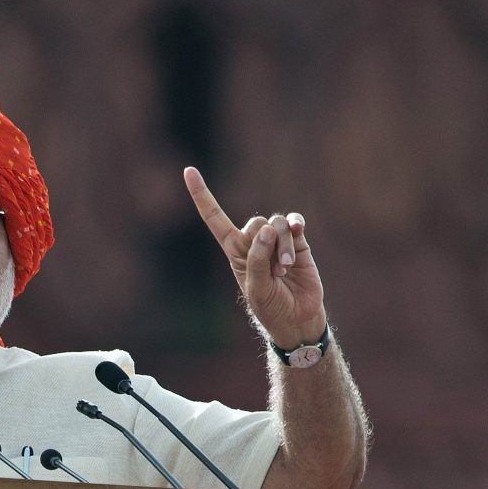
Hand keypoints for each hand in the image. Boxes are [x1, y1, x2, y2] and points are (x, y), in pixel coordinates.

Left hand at [184, 166, 325, 347]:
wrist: (298, 318)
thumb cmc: (270, 306)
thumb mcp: (256, 287)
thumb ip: (257, 258)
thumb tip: (267, 228)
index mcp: (234, 250)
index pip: (214, 217)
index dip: (201, 194)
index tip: (188, 170)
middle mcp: (253, 241)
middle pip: (255, 222)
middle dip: (265, 244)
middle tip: (274, 271)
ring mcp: (276, 240)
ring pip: (276, 223)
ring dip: (282, 246)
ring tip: (286, 269)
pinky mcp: (298, 241)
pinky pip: (294, 221)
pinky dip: (296, 224)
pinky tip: (299, 230)